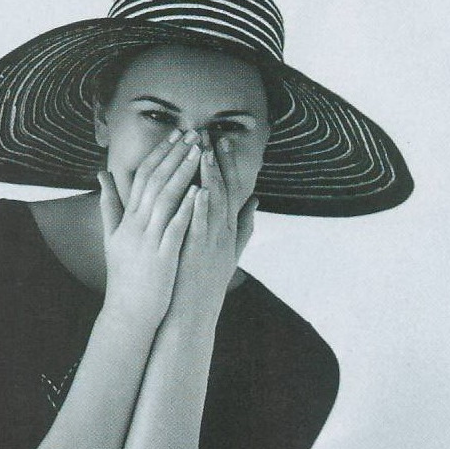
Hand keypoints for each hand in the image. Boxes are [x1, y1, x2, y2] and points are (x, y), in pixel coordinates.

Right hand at [97, 130, 200, 328]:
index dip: (160, 153)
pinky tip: (200, 191)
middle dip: (175, 154)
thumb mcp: (112, 237)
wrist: (127, 313)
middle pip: (155, 181)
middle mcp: (136, 225)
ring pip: (166, 199)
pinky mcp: (162, 257)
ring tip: (200, 151)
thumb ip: (109, 205)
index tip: (176, 135)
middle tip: (194, 132)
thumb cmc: (125, 276)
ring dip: (183, 173)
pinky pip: (175, 228)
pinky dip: (186, 209)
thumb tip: (101, 175)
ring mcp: (149, 241)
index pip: (143, 176)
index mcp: (127, 219)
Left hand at [170, 139, 252, 321]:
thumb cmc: (205, 283)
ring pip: (214, 204)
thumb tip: (255, 200)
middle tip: (213, 133)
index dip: (227, 163)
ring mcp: (213, 243)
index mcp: (229, 230)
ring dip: (209, 176)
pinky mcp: (199, 255)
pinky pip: (201, 228)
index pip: (231, 188)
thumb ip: (244, 225)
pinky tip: (198, 190)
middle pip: (226, 190)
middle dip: (220, 161)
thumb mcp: (228, 253)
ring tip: (203, 151)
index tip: (220, 139)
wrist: (194, 315)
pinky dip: (201, 209)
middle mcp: (224, 233)